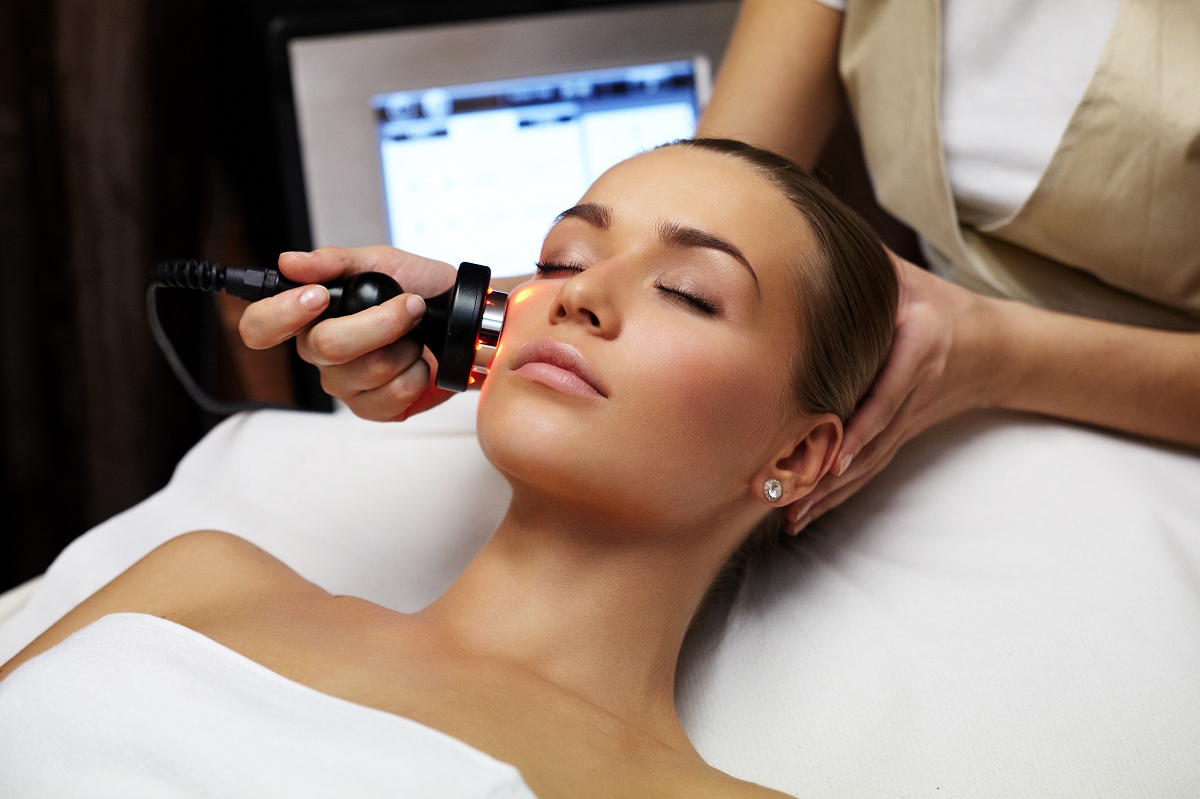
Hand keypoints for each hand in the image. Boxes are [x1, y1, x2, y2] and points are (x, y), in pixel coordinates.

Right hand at [238, 246, 457, 420]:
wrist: (462, 319)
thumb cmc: (420, 290)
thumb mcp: (381, 261)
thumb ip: (334, 261)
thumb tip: (289, 262)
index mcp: (309, 317)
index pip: (260, 327)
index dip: (280, 315)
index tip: (317, 297)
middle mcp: (319, 354)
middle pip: (326, 348)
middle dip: (380, 323)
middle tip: (410, 305)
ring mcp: (345, 385)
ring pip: (367, 371)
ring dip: (406, 347)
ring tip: (417, 336)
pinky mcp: (374, 409)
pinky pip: (389, 398)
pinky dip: (416, 375)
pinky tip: (419, 363)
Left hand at [788, 255, 1001, 531]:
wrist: (992, 347)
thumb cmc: (938, 304)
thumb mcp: (908, 278)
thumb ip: (866, 266)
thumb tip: (809, 241)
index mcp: (918, 350)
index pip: (889, 394)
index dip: (863, 428)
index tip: (836, 456)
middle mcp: (912, 393)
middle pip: (871, 442)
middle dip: (829, 474)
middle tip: (788, 496)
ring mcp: (906, 421)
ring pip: (867, 463)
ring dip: (829, 493)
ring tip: (791, 517)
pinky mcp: (899, 435)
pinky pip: (867, 468)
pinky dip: (837, 493)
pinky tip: (807, 514)